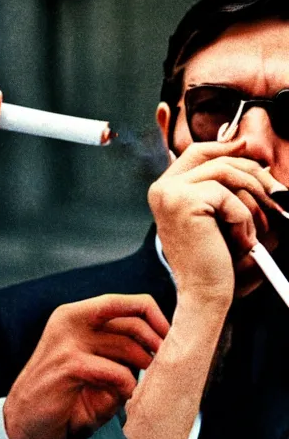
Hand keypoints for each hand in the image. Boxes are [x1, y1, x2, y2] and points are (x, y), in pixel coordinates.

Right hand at [2, 294, 169, 438]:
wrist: (25, 422)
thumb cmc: (61, 394)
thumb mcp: (88, 360)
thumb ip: (113, 345)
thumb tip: (157, 340)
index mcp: (73, 316)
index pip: (122, 302)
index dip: (152, 316)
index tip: (167, 337)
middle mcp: (69, 321)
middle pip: (132, 322)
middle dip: (155, 345)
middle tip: (159, 367)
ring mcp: (68, 341)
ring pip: (128, 349)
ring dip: (138, 372)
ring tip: (130, 388)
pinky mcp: (70, 365)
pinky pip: (119, 375)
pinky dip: (126, 389)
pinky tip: (115, 399)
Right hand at [148, 140, 284, 304]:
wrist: (203, 292)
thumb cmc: (212, 259)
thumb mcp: (216, 213)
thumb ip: (222, 182)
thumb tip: (243, 146)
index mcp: (165, 190)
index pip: (197, 152)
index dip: (225, 147)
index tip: (249, 150)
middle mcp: (162, 188)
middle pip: (217, 159)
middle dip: (254, 174)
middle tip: (279, 196)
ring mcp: (171, 193)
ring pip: (227, 173)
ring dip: (253, 201)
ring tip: (254, 230)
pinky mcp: (186, 202)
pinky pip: (231, 197)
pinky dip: (245, 221)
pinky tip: (238, 241)